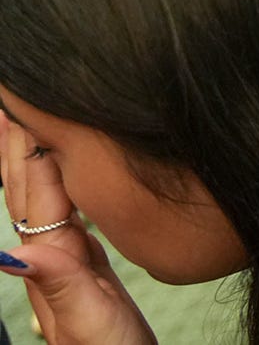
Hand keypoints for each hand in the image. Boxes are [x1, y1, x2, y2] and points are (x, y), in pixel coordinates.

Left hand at [1, 116, 155, 344]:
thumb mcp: (88, 322)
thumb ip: (60, 283)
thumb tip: (20, 248)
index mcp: (55, 259)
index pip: (36, 190)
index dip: (28, 144)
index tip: (21, 102)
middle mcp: (55, 252)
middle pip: (28, 185)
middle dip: (17, 138)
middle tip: (12, 93)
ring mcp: (69, 256)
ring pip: (42, 193)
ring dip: (30, 152)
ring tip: (23, 118)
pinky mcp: (88, 261)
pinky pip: (66, 206)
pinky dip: (57, 177)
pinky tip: (62, 165)